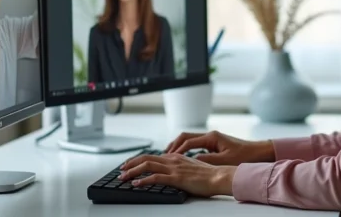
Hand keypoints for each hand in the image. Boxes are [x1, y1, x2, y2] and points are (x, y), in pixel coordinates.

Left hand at [118, 153, 235, 196]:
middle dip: (131, 163)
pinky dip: (143, 180)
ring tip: (123, 177)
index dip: (139, 160)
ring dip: (132, 171)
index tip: (130, 165)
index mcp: (176, 157)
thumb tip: (172, 172)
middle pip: (146, 158)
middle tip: (121, 170)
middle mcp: (173, 160)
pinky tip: (136, 184)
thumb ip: (180, 168)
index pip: (153, 156)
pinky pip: (155, 177)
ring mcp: (174, 168)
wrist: (219, 177)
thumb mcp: (191, 168)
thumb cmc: (208, 175)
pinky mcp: (176, 178)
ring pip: (147, 165)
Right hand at [165, 130, 274, 165]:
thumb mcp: (224, 160)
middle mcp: (210, 135)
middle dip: (174, 144)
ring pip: (189, 139)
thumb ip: (207, 160)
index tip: (168, 158)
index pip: (188, 141)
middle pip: (185, 136)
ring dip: (179, 146)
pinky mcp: (214, 143)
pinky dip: (186, 148)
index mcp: (212, 137)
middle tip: (163, 154)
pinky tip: (183, 157)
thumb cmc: (244, 155)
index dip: (177, 150)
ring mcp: (212, 139)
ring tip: (169, 155)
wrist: (257, 152)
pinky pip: (195, 143)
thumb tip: (191, 160)